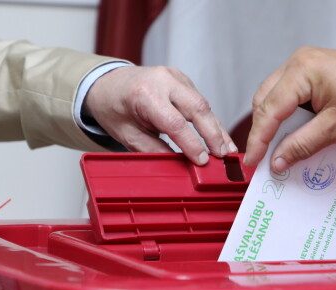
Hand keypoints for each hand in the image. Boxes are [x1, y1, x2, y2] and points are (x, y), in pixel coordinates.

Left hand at [84, 65, 236, 164]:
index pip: (175, 122)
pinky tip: (220, 136)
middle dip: (213, 134)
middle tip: (222, 156)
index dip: (192, 144)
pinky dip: (211, 120)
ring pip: (204, 104)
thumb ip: (154, 150)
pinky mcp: (183, 80)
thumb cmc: (115, 108)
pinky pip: (201, 101)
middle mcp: (162, 80)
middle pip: (197, 108)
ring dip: (217, 129)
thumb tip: (180, 165)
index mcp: (144, 93)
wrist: (108, 84)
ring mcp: (175, 77)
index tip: (202, 161)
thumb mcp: (128, 135)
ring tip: (227, 149)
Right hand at [245, 47, 335, 171]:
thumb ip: (301, 145)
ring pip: (275, 98)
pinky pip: (289, 94)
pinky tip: (295, 134)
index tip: (253, 162)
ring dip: (276, 123)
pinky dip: (289, 115)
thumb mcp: (335, 129)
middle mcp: (298, 62)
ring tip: (281, 149)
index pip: (269, 109)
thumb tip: (277, 162)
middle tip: (265, 158)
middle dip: (264, 130)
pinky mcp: (313, 71)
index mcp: (301, 70)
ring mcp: (305, 64)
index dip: (259, 139)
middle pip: (265, 100)